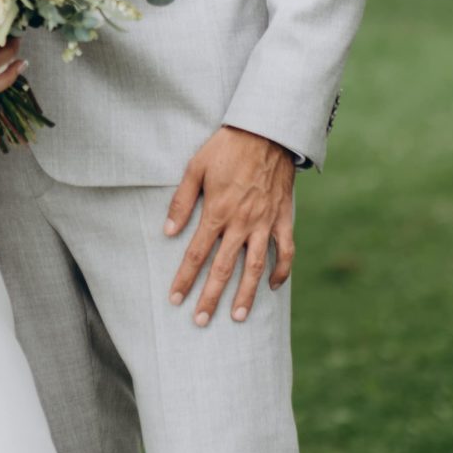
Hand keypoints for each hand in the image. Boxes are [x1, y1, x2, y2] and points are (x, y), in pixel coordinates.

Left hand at [164, 125, 295, 322]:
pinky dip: (281, 271)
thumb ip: (181, 201)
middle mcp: (241, 223)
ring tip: (237, 316)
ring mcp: (264, 223)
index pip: (196, 255)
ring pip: (254, 268)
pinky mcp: (283, 218)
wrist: (267, 131)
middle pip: (223, 269)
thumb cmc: (227, 147)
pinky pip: (285, 251)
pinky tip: (273, 286)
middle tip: (200, 321)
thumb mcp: (196, 167)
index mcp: (217, 212)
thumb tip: (167, 231)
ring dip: (246, 295)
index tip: (175, 299)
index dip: (184, 279)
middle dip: (210, 297)